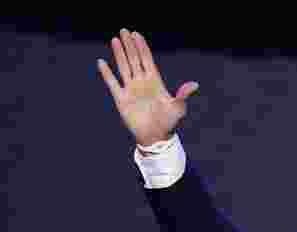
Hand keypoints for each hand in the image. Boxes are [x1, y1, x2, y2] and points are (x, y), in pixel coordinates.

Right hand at [97, 28, 198, 146]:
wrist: (155, 136)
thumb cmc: (168, 122)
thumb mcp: (178, 107)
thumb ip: (183, 94)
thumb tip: (195, 84)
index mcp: (155, 81)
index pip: (147, 59)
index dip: (142, 47)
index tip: (136, 34)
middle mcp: (142, 82)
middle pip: (134, 59)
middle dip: (129, 45)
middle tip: (124, 30)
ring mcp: (131, 89)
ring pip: (123, 67)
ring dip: (119, 54)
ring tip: (115, 39)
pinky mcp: (121, 99)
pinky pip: (112, 83)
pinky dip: (107, 73)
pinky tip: (101, 62)